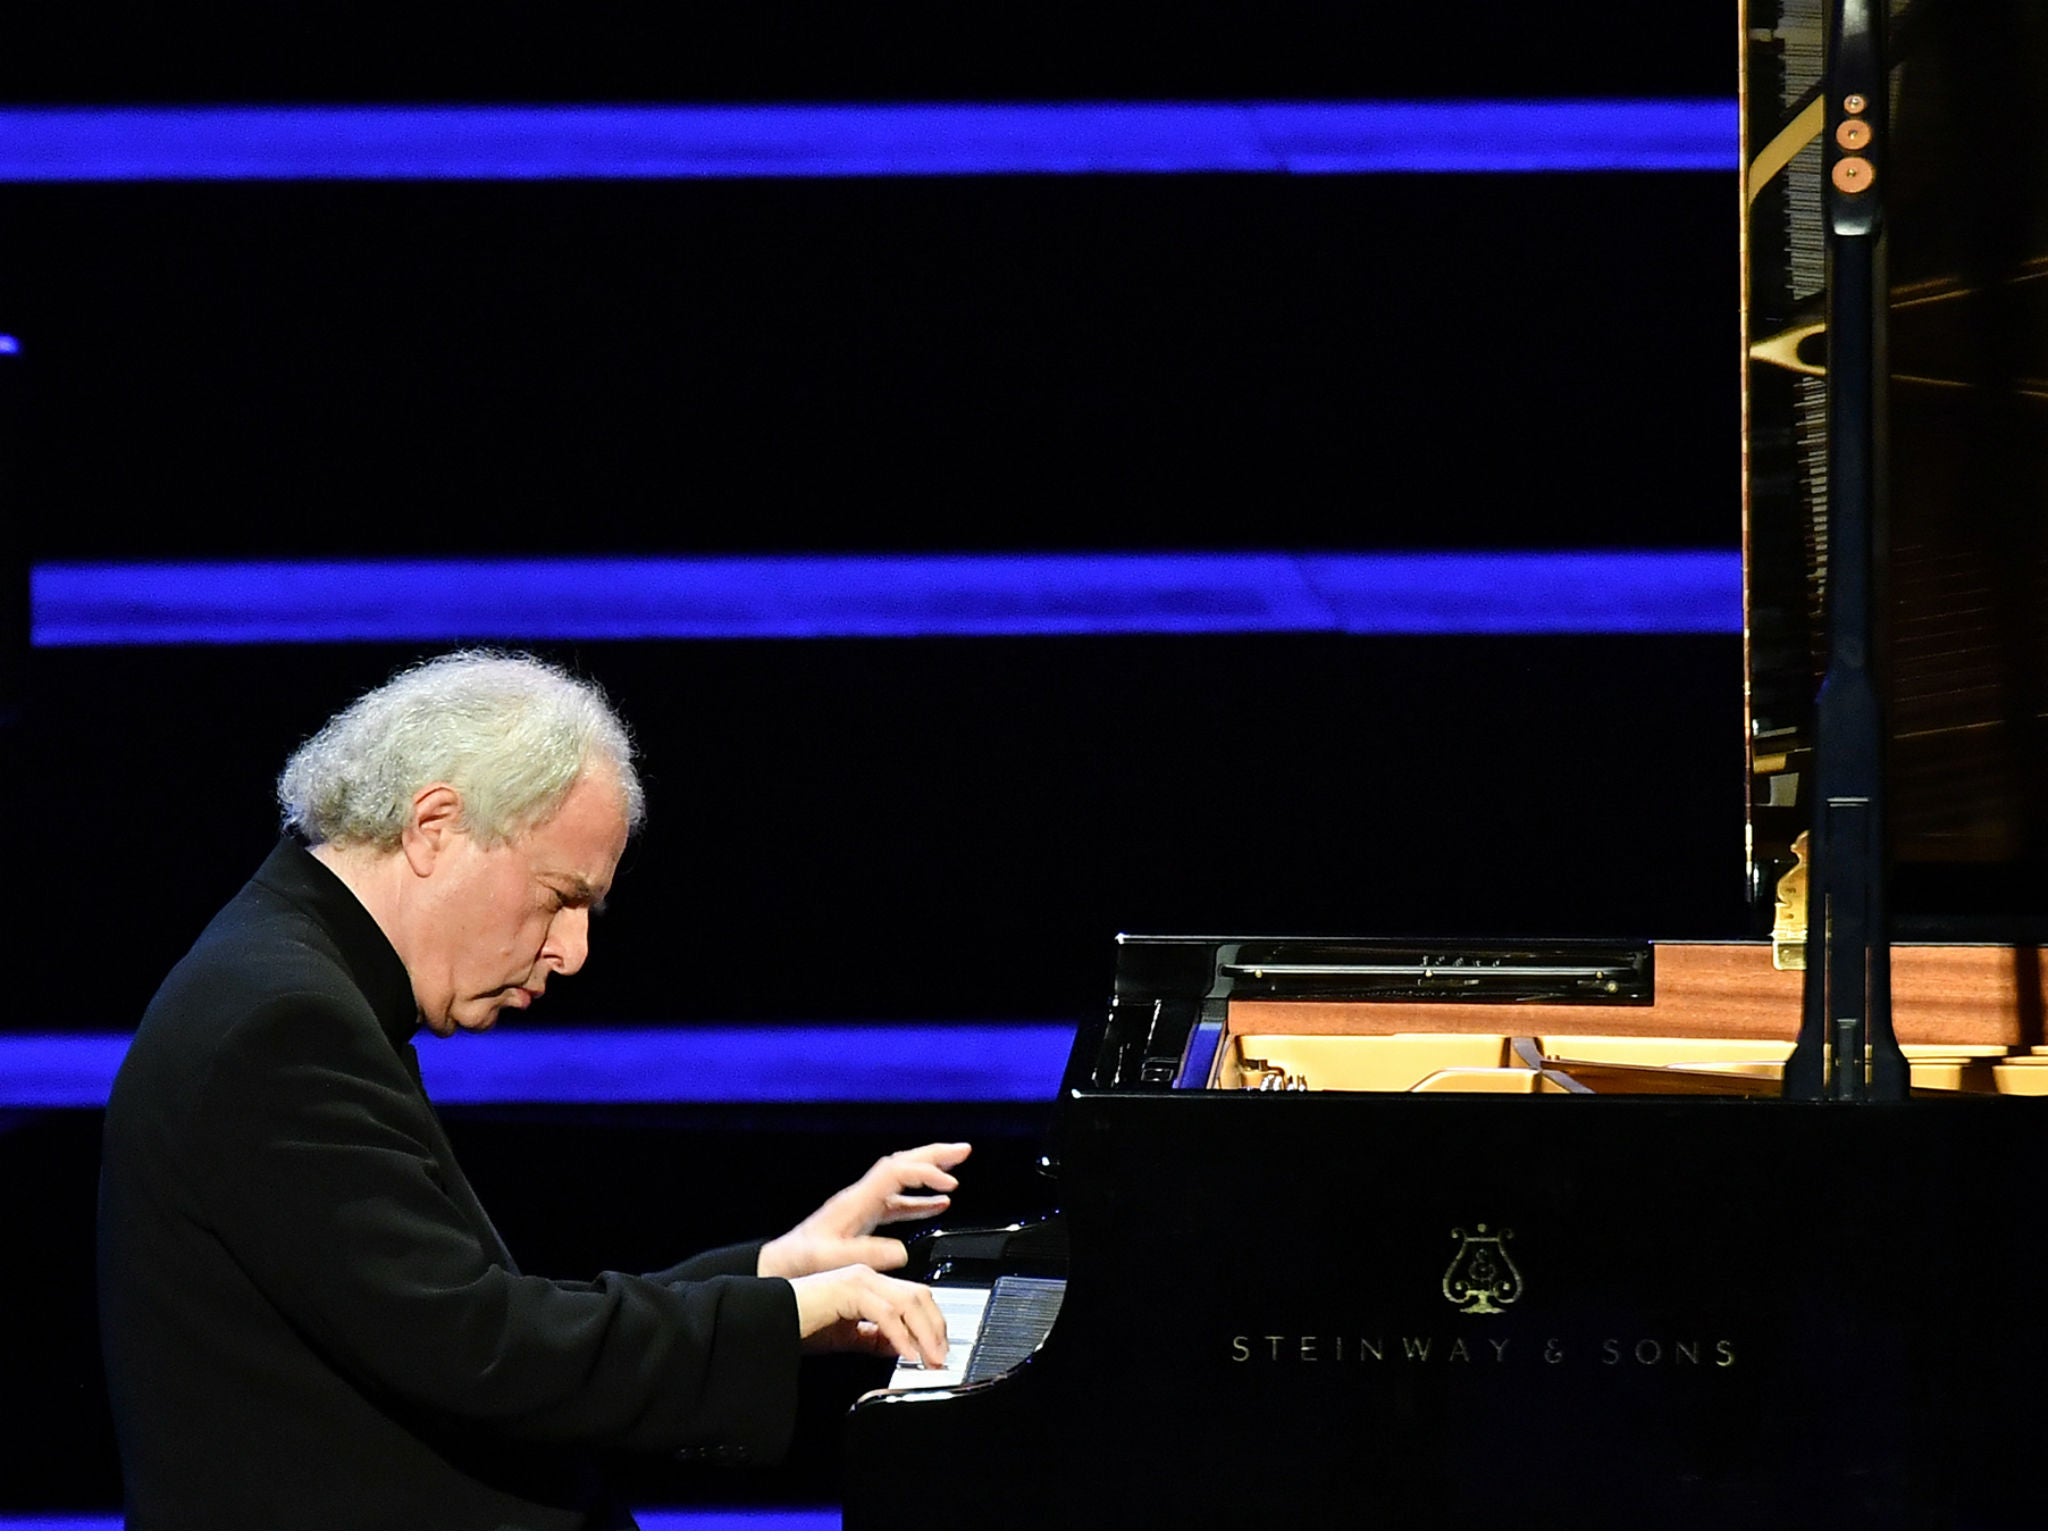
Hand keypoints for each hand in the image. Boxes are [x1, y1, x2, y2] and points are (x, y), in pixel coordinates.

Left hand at [757, 1141, 971, 1280]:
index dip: (925, 1174)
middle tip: (963, 1150)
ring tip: (956, 1169)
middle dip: (934, 1155)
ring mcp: (864, 1206)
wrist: (781, 1264)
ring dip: (930, 1171)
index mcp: (857, 1202)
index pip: (897, 1172)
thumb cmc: (800, 1262)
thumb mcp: (832, 1259)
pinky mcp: (865, 1219)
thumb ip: (866, 1254)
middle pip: (902, 1163)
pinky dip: (921, 1199)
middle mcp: (862, 1198)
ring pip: (902, 1179)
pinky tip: (938, 1205)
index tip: (950, 1183)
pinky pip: (899, 1201)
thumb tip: (901, 1252)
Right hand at [787, 1264, 950, 1368]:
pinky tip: (908, 1355)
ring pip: (908, 1300)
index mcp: (868, 1283)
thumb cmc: (796, 1324)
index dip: (933, 1323)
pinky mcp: (848, 1290)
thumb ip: (873, 1339)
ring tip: (930, 1359)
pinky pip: (885, 1312)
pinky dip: (901, 1335)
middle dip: (937, 1327)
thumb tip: (902, 1348)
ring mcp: (858, 1279)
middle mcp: (867, 1276)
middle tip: (942, 1357)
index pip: (914, 1295)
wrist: (766, 1319)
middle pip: (919, 1294)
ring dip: (926, 1333)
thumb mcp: (846, 1336)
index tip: (939, 1350)